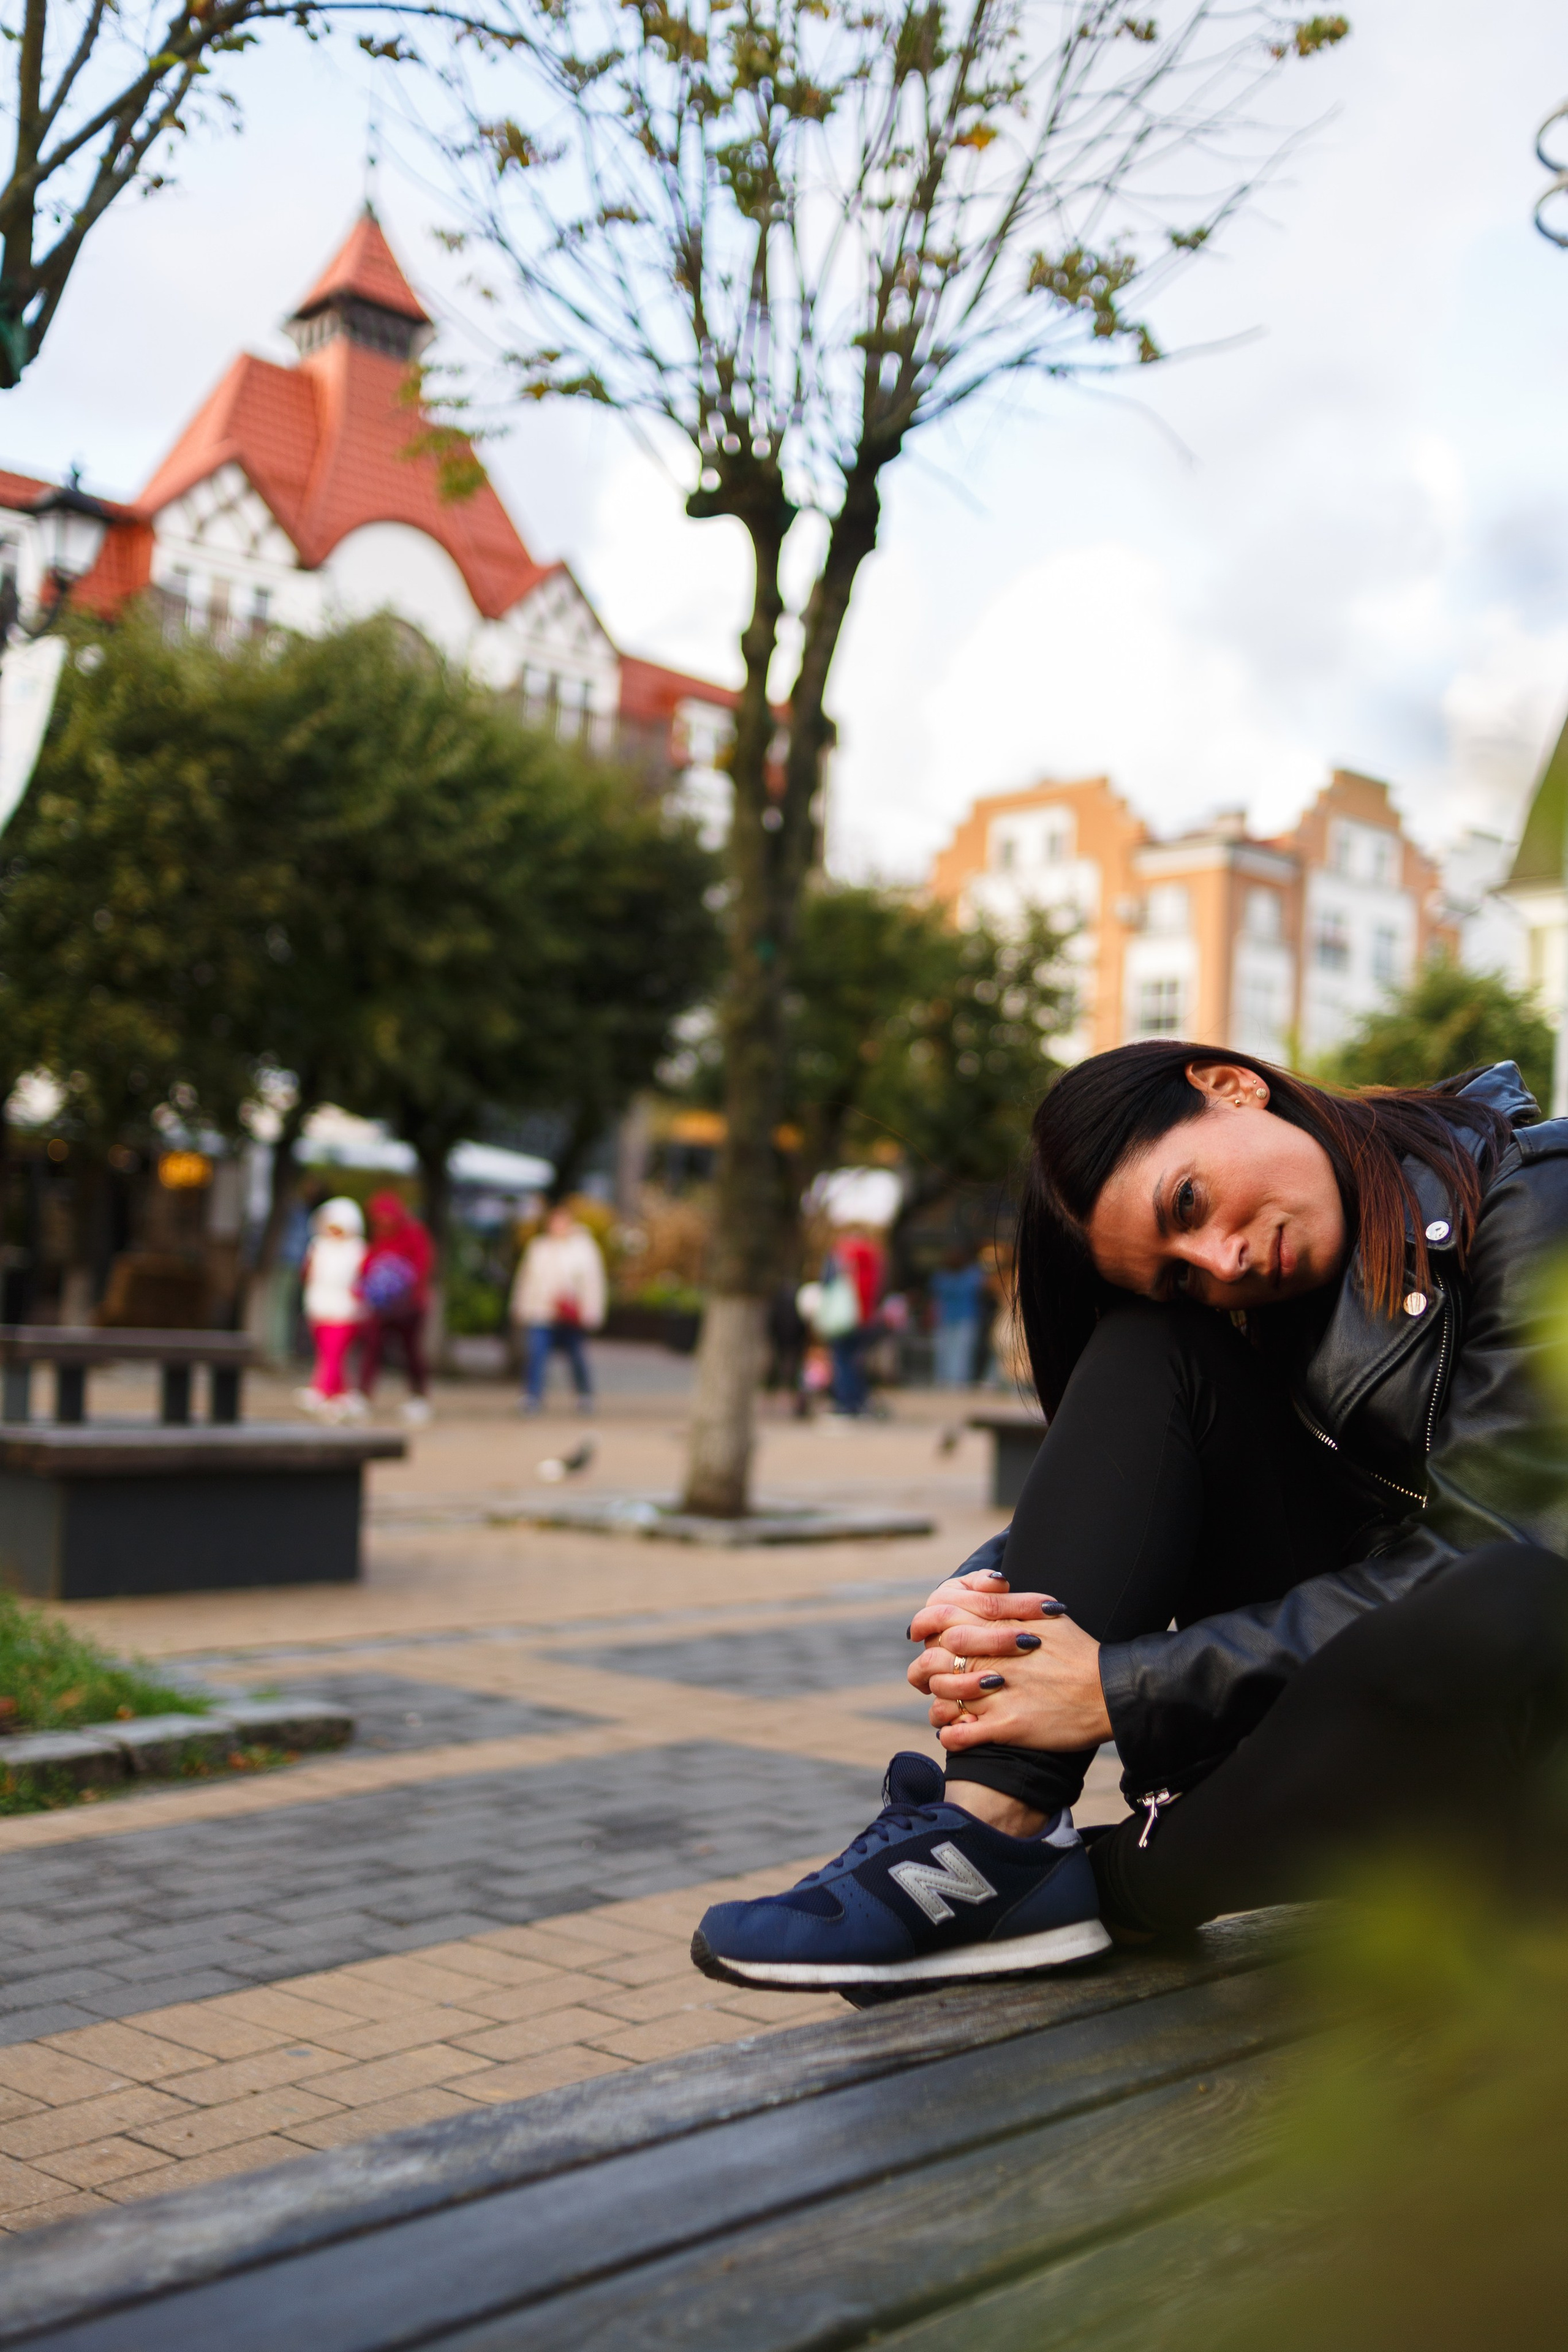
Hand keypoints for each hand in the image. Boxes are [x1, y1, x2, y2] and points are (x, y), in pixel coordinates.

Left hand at [907, 1603, 1110, 1753]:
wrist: (1109, 1693)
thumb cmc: (1079, 1653)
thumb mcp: (1047, 1616)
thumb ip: (1009, 1604)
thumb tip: (985, 1589)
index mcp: (1002, 1626)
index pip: (944, 1614)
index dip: (925, 1624)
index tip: (923, 1636)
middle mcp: (995, 1657)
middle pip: (936, 1655)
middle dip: (928, 1667)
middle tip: (931, 1676)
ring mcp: (1000, 1692)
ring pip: (943, 1694)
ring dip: (939, 1702)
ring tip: (946, 1707)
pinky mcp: (1008, 1726)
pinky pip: (960, 1734)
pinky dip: (950, 1735)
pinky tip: (954, 1733)